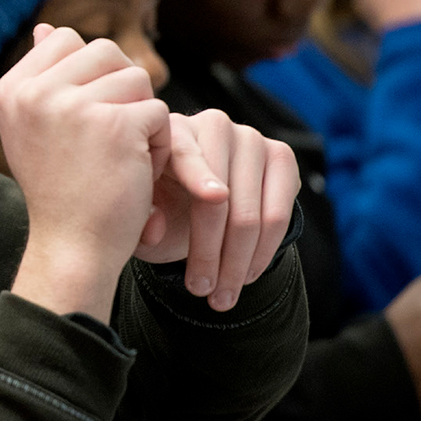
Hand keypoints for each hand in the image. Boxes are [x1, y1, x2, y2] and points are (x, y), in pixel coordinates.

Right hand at [0, 27, 174, 321]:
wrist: (71, 249)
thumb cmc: (60, 192)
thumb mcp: (37, 129)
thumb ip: (44, 80)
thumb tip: (44, 28)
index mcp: (12, 90)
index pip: (64, 40)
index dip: (91, 74)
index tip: (86, 116)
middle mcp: (36, 93)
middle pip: (106, 53)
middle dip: (121, 91)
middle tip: (110, 137)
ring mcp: (74, 107)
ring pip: (137, 79)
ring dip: (143, 118)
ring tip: (122, 157)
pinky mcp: (115, 126)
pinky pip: (158, 113)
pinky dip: (160, 145)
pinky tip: (137, 174)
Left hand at [136, 109, 298, 310]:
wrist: (195, 201)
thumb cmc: (160, 204)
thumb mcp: (139, 212)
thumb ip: (140, 218)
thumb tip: (155, 230)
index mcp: (171, 130)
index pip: (186, 153)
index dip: (200, 176)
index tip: (213, 198)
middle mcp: (214, 124)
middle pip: (222, 197)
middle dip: (211, 251)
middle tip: (199, 291)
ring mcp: (252, 138)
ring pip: (252, 212)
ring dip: (236, 262)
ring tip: (220, 296)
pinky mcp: (281, 156)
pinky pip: (279, 213)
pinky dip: (262, 252)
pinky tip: (245, 276)